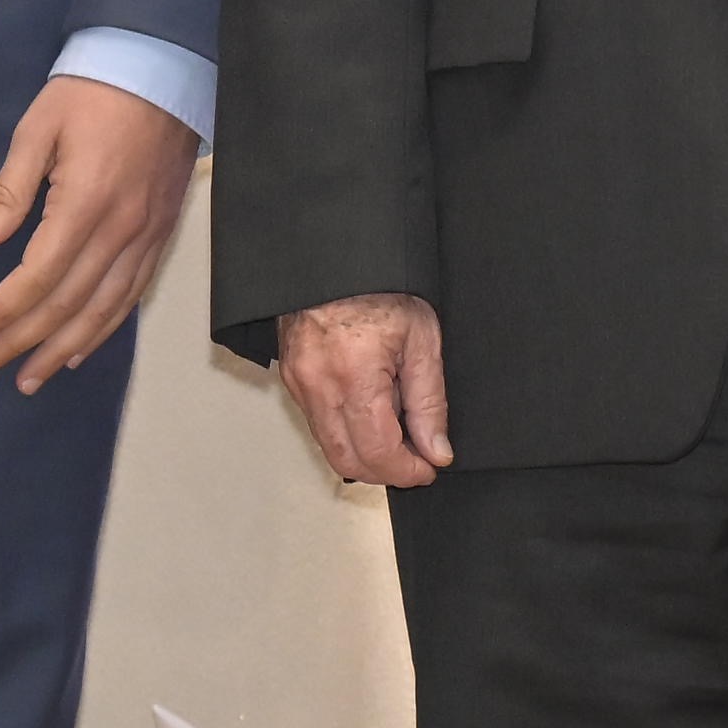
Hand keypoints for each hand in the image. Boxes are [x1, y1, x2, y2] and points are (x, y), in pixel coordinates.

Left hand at [0, 77, 196, 392]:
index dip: (1, 313)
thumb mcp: (37, 129)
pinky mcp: (163, 233)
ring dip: (61, 349)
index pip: (37, 278)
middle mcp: (121, 229)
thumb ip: (9, 191)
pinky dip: (104, 329)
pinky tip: (79, 348)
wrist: (162, 65)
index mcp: (85, 203)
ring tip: (28, 378)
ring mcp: (148, 235)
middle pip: (67, 305)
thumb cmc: (91, 90)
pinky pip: (132, 295)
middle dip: (21, 343)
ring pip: (102, 311)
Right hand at [279, 292, 451, 486]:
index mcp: (354, 374)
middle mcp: (318, 385)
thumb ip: (429, 401)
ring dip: (364, 455)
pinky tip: (370, 416)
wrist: (337, 255)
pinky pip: (318, 424)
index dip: (408, 470)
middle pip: (348, 460)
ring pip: (329, 447)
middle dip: (385, 471)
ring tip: (396, 435)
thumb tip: (436, 449)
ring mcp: (299, 383)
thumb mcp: (421, 338)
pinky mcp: (291, 378)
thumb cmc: (380, 286)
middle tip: (416, 460)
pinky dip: (345, 433)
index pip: (379, 452)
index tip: (429, 467)